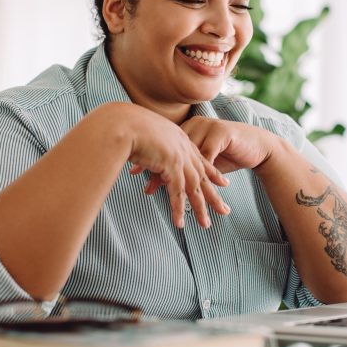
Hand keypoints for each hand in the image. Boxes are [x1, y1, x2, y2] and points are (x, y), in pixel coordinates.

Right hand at [116, 104, 230, 228]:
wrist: (122, 122)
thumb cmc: (125, 126)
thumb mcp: (143, 134)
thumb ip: (149, 144)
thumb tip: (143, 151)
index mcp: (179, 138)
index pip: (199, 158)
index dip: (212, 172)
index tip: (223, 182)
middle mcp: (183, 147)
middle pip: (202, 175)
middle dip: (213, 195)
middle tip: (224, 210)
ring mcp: (178, 157)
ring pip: (194, 187)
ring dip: (200, 208)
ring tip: (205, 225)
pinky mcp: (171, 166)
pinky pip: (177, 192)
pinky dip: (178, 209)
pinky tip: (180, 223)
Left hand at [138, 117, 278, 195]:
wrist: (256, 145)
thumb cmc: (227, 153)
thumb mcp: (201, 160)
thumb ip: (182, 166)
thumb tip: (157, 179)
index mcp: (187, 129)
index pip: (164, 145)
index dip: (150, 160)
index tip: (135, 172)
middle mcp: (195, 126)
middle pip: (173, 149)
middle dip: (159, 170)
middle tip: (146, 186)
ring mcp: (208, 128)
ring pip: (188, 154)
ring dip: (179, 175)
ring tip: (168, 192)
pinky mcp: (222, 134)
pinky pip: (207, 155)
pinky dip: (200, 172)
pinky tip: (193, 184)